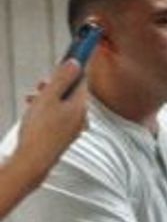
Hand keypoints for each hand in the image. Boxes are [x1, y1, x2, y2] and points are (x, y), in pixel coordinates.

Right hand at [14, 59, 87, 175]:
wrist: (33, 161)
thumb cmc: (39, 130)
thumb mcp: (48, 98)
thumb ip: (62, 79)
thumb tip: (76, 63)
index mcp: (81, 106)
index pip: (81, 81)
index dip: (71, 69)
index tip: (65, 60)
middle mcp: (81, 117)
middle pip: (71, 93)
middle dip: (54, 85)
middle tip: (40, 85)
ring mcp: (74, 127)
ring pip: (62, 104)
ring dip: (47, 98)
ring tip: (31, 99)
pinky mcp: (64, 136)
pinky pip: (58, 116)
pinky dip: (46, 111)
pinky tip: (33, 112)